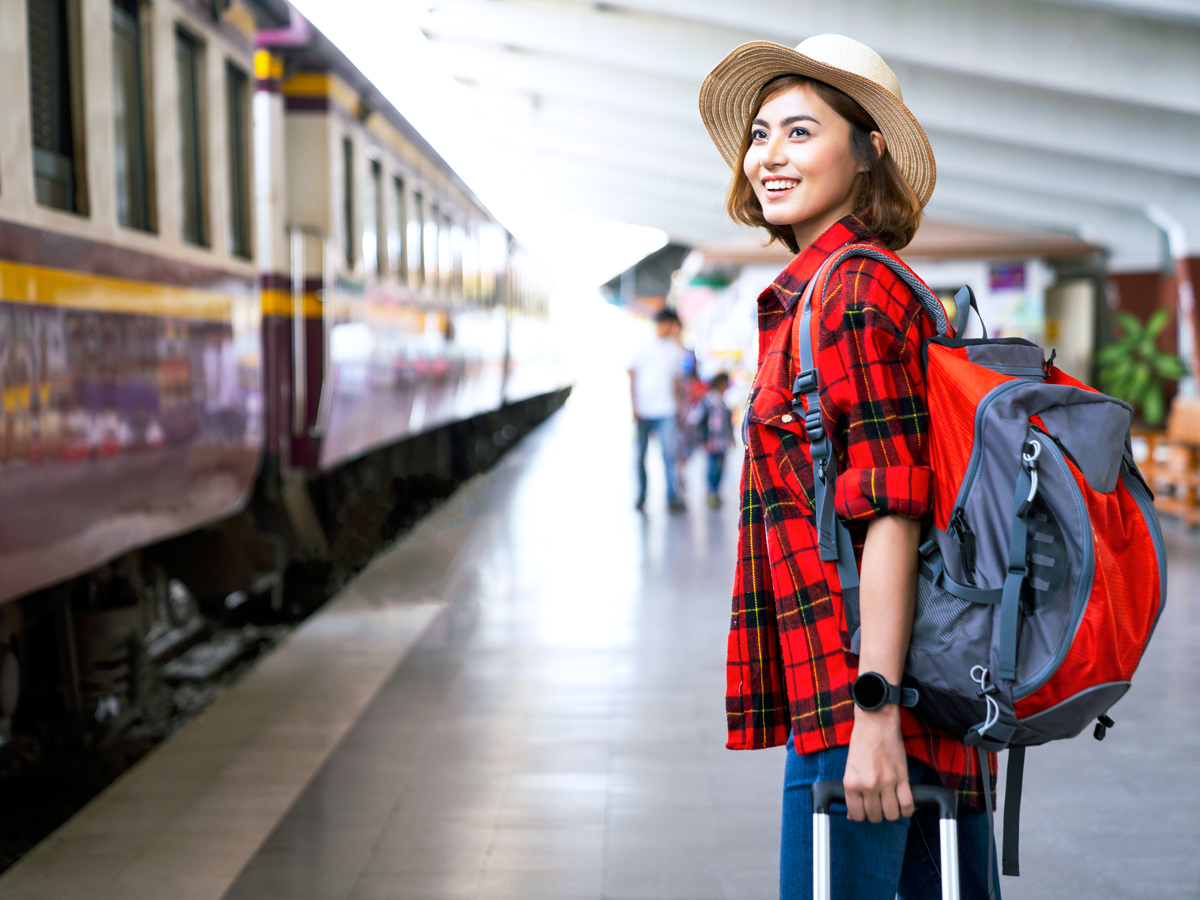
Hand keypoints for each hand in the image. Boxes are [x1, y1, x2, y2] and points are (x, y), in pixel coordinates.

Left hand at [843, 704, 913, 822]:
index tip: (863, 811)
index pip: (856, 814)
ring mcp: (886, 783)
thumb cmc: (861, 742)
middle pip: (874, 816)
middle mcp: (868, 785)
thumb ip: (852, 790)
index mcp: (851, 783)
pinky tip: (903, 805)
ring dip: (891, 813)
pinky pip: (907, 805)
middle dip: (876, 814)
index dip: (860, 816)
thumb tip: (852, 813)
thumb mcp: (850, 767)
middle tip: (877, 805)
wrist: (876, 722)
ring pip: (892, 814)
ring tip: (889, 804)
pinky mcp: (902, 778)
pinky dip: (906, 809)